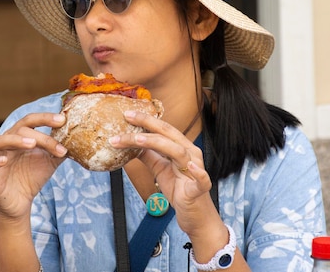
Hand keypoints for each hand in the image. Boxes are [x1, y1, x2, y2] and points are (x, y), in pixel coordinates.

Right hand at [0, 113, 67, 219]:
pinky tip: (3, 161)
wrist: (20, 203)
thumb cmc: (32, 177)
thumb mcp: (50, 162)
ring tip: (31, 143)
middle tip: (56, 144)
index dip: (45, 118)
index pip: (31, 121)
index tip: (62, 120)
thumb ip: (60, 149)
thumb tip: (78, 139)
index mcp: (20, 137)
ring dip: (14, 140)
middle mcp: (6, 144)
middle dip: (40, 136)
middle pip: (19, 130)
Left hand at [109, 111, 216, 235]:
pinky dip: (198, 172)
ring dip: (158, 143)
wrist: (194, 216)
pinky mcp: (199, 188)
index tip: (127, 114)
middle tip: (128, 118)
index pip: (163, 129)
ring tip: (138, 139)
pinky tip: (190, 166)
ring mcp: (197, 169)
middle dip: (148, 124)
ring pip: (178, 152)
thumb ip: (149, 155)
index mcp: (182, 147)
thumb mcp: (160, 170)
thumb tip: (131, 143)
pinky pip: (201, 179)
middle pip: (169, 134)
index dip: (146, 120)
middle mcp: (191, 154)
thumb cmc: (179, 190)